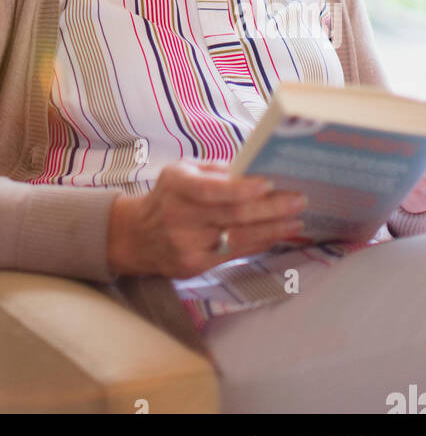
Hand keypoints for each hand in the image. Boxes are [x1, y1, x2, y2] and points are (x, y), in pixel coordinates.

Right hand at [105, 159, 307, 278]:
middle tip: (298, 201)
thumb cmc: (169, 196)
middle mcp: (179, 216)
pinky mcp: (194, 266)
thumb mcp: (183, 172)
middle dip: (270, 208)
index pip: (211, 190)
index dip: (241, 188)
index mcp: (176, 185)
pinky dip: (260, 244)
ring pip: (238, 238)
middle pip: (232, 215)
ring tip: (296, 220)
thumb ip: (216, 171)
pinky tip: (277, 235)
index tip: (269, 183)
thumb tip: (255, 169)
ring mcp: (186, 244)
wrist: (137, 235)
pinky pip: (235, 254)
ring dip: (273, 229)